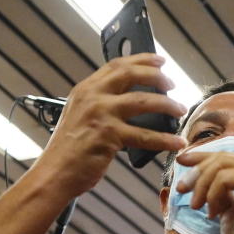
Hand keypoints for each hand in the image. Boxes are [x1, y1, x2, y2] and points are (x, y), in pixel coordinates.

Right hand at [33, 53, 187, 196]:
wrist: (53, 173)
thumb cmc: (68, 149)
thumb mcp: (80, 115)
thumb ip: (100, 102)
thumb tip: (130, 97)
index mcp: (85, 89)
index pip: (117, 65)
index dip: (142, 60)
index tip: (160, 61)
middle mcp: (92, 96)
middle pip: (131, 74)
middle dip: (157, 76)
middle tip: (173, 84)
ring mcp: (101, 114)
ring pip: (144, 102)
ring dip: (168, 105)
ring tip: (180, 110)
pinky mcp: (109, 135)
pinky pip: (145, 135)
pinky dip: (165, 140)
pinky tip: (177, 143)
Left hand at [174, 150, 233, 233]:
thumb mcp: (228, 205)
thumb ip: (220, 188)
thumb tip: (197, 173)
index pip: (226, 156)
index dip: (202, 156)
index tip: (181, 161)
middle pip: (221, 157)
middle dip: (196, 171)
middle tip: (181, 188)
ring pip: (220, 166)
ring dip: (201, 186)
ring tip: (196, 206)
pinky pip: (223, 178)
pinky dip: (211, 195)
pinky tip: (212, 214)